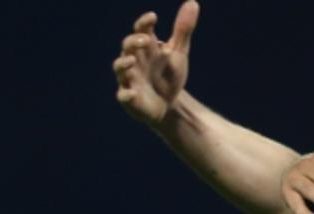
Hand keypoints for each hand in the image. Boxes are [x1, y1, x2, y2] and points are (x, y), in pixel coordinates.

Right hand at [113, 1, 198, 124]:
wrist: (168, 104)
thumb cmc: (169, 75)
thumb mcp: (178, 52)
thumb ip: (183, 29)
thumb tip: (193, 2)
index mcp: (146, 47)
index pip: (141, 30)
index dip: (145, 23)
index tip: (153, 17)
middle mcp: (135, 60)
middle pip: (128, 46)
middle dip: (134, 42)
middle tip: (144, 39)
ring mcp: (130, 78)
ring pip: (120, 68)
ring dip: (124, 64)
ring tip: (132, 60)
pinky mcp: (130, 98)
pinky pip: (124, 96)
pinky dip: (126, 94)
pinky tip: (131, 93)